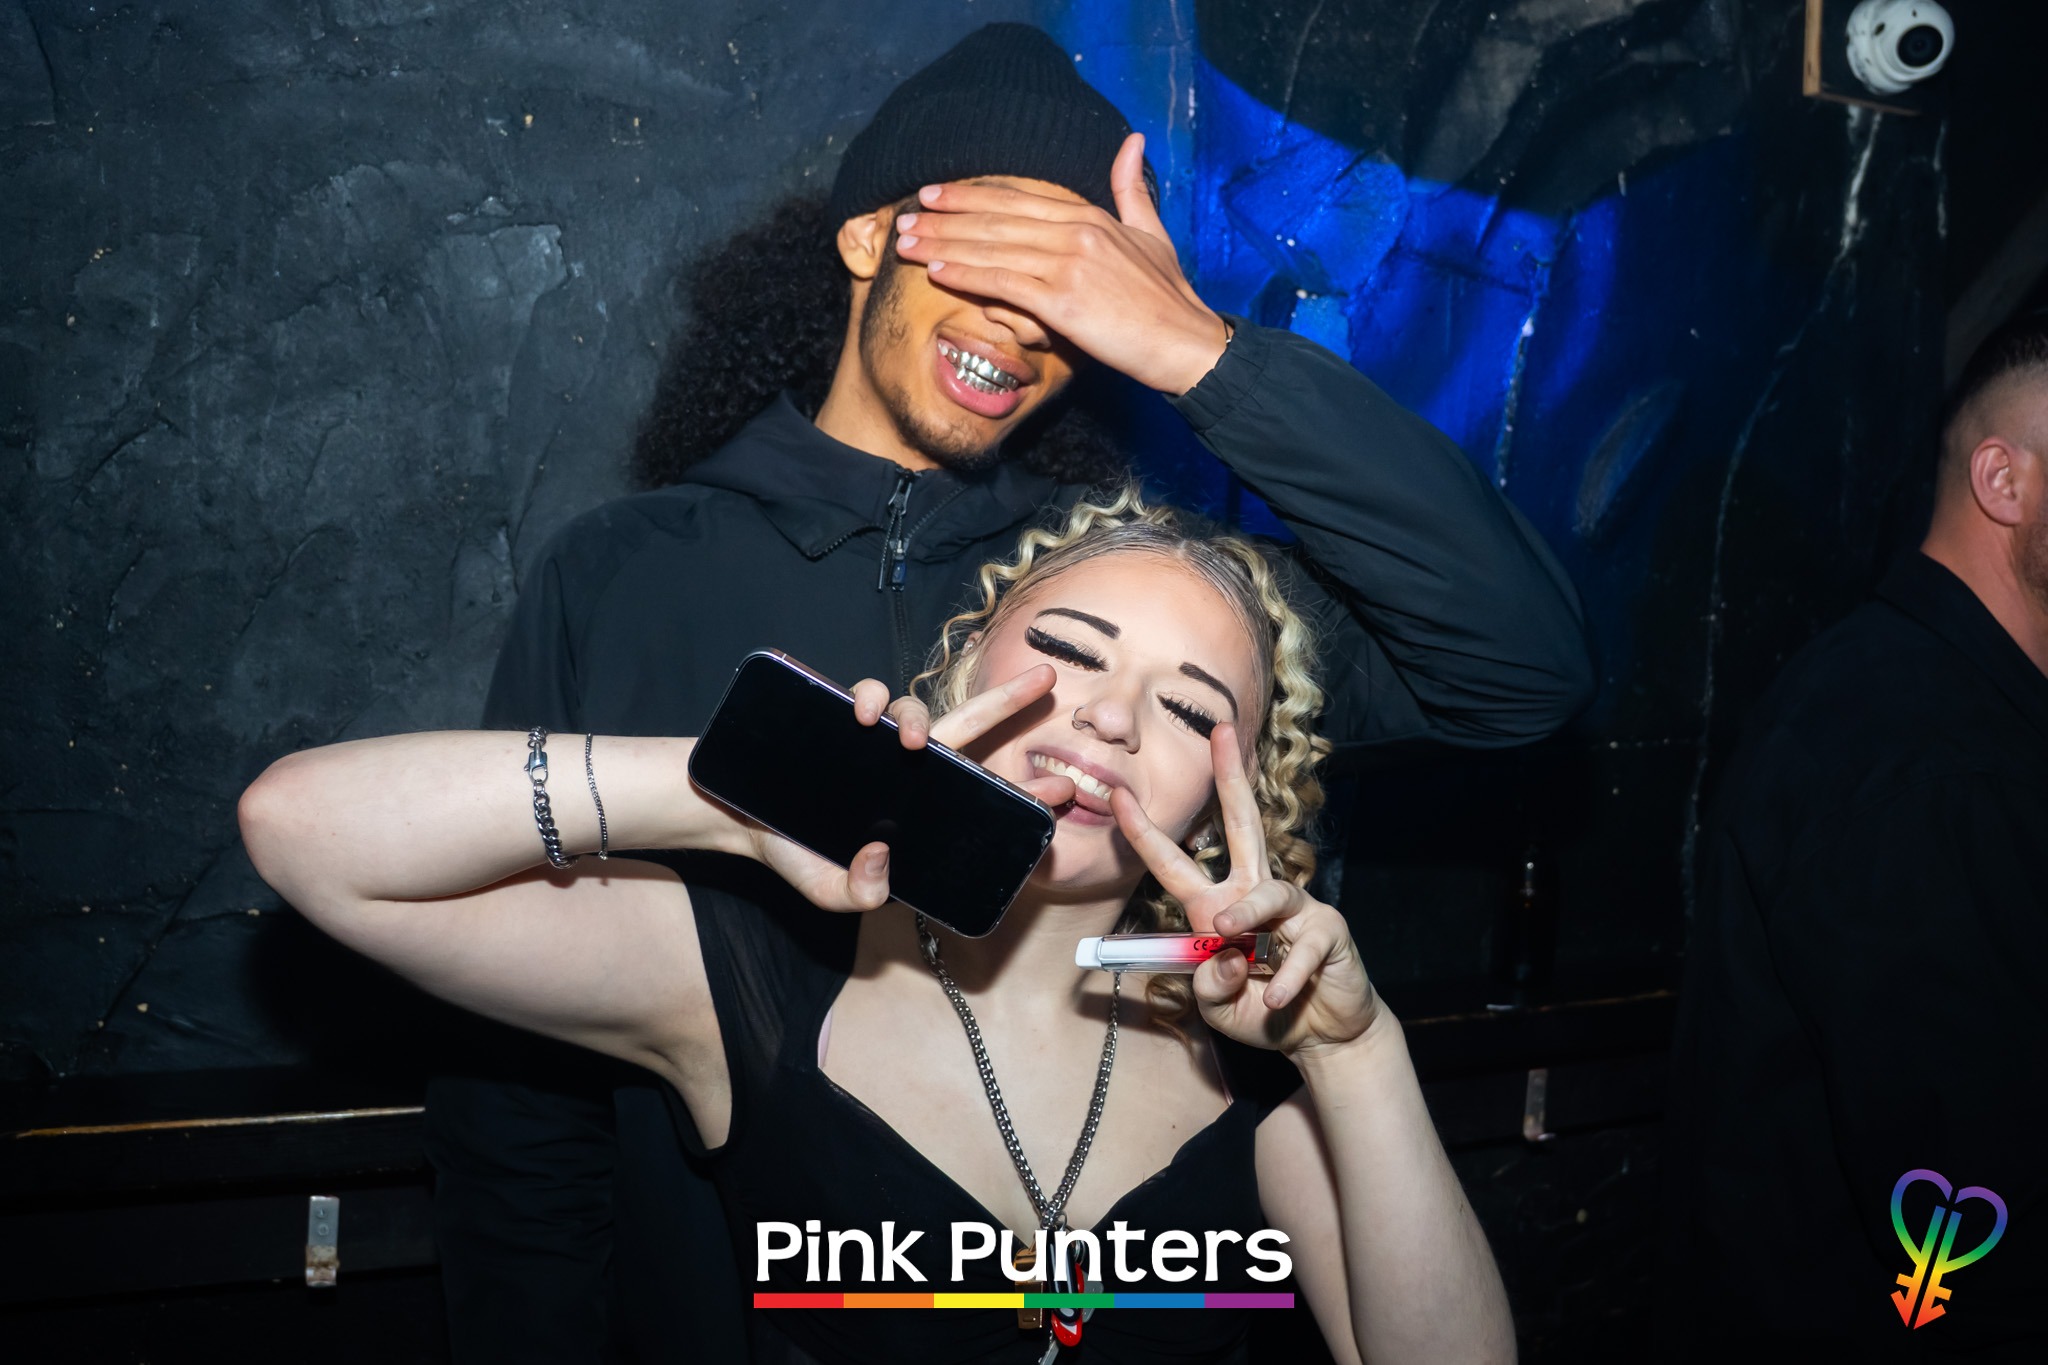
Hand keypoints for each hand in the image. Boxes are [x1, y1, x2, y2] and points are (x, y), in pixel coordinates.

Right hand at [735, 666, 1077, 910]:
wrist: (743, 825)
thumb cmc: (799, 856)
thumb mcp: (834, 892)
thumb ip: (861, 893)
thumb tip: (879, 861)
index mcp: (921, 805)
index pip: (981, 791)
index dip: (1021, 790)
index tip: (1059, 789)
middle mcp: (906, 767)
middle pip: (969, 726)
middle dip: (1011, 701)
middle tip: (1047, 680)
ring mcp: (874, 740)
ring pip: (915, 709)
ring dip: (920, 716)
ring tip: (912, 740)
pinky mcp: (838, 719)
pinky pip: (866, 694)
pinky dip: (869, 696)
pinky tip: (864, 716)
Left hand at [893, 133, 1230, 394]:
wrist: (1186, 342)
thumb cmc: (1169, 297)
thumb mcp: (1153, 233)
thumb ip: (1130, 190)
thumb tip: (1132, 141)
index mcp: (1091, 217)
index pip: (1018, 200)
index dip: (971, 196)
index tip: (935, 194)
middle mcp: (1075, 234)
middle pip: (995, 221)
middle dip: (944, 219)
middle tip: (905, 217)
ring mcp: (1068, 266)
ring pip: (992, 249)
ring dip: (942, 244)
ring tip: (904, 244)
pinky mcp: (1063, 302)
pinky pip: (1002, 283)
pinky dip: (966, 275)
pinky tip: (936, 271)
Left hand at [1110, 723, 1378, 1056]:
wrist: (1318, 1035)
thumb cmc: (1260, 1010)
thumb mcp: (1218, 1005)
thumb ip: (1208, 984)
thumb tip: (1226, 953)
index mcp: (1217, 906)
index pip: (1175, 863)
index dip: (1145, 833)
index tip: (1116, 796)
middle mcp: (1254, 894)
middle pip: (1242, 824)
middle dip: (1231, 777)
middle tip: (1221, 730)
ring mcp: (1294, 909)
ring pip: (1268, 891)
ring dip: (1247, 912)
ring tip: (1231, 932)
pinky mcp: (1327, 931)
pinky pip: (1302, 947)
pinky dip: (1287, 978)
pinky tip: (1278, 999)